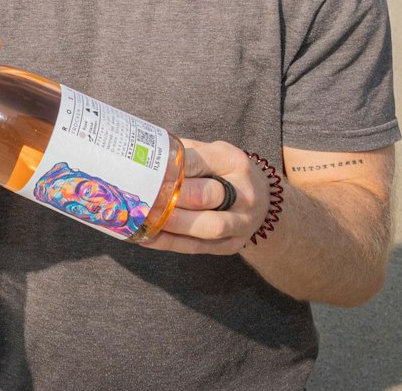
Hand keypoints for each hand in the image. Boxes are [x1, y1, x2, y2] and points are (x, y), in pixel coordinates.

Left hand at [141, 138, 268, 255]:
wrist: (261, 199)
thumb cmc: (223, 171)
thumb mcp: (209, 153)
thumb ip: (181, 154)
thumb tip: (140, 155)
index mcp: (233, 162)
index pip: (199, 162)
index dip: (170, 168)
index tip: (144, 170)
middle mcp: (244, 194)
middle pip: (206, 196)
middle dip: (172, 197)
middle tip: (142, 195)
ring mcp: (241, 223)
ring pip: (207, 227)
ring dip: (172, 224)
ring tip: (142, 218)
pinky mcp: (231, 245)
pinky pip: (197, 247)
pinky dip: (169, 243)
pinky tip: (146, 236)